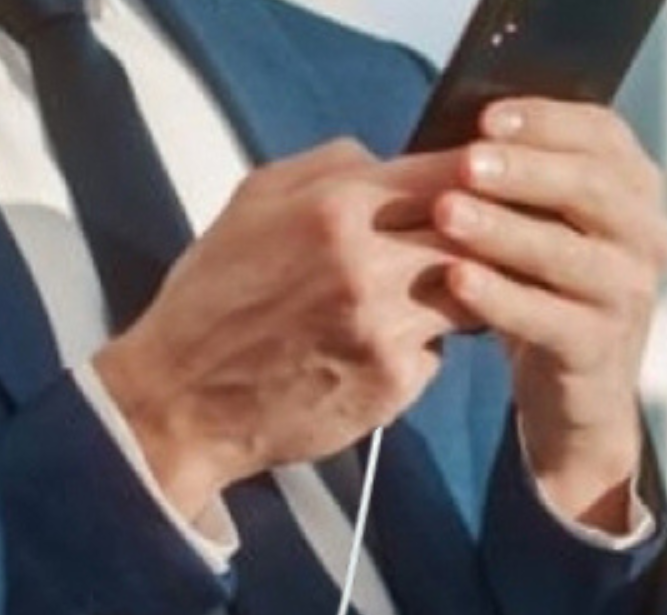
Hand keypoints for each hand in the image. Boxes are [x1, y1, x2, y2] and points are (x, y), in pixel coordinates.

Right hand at [93, 139, 479, 520]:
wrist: (180, 402)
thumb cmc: (210, 301)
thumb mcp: (252, 202)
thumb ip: (328, 167)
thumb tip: (389, 160)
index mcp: (336, 208)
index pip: (450, 172)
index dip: (480, 175)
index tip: (486, 183)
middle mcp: (369, 265)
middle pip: (475, 233)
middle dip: (478, 237)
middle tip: (463, 246)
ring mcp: (386, 328)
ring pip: (470, 293)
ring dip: (457, 292)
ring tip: (416, 297)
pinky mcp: (392, 384)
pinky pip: (437, 353)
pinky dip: (419, 348)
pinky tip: (376, 351)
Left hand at [429, 99, 666, 533]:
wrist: (576, 398)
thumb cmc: (545, 293)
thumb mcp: (543, 229)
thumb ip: (521, 184)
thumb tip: (459, 135)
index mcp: (636, 191)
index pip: (601, 136)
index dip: (545, 122)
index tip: (484, 117)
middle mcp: (646, 237)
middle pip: (590, 188)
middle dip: (524, 171)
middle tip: (465, 161)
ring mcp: (629, 295)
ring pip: (568, 253)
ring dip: (503, 230)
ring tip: (446, 213)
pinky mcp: (599, 349)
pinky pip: (548, 318)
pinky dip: (501, 297)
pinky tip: (456, 279)